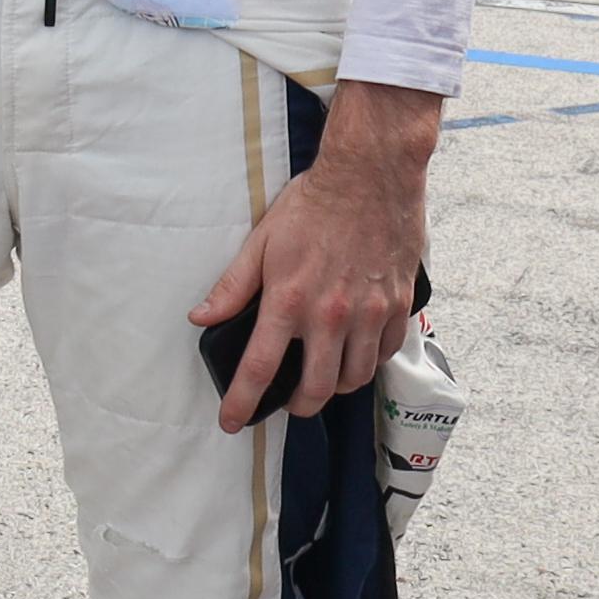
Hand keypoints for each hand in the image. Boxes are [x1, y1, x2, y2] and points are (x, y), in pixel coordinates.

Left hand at [189, 84, 438, 430]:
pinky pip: (384, 353)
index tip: (231, 422)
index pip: (259, 368)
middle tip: (288, 403)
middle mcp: (330, 316)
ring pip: (354, 377)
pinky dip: (368, 362)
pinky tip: (355, 354)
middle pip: (315, 389)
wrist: (370, 177)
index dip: (242, 402)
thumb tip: (201, 317)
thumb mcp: (261, 242)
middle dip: (298, 406)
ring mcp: (368, 313)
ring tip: (322, 379)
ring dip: (334, 388)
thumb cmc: (313, 206)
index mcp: (289, 301)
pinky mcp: (398, 305)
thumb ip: (232, 287)